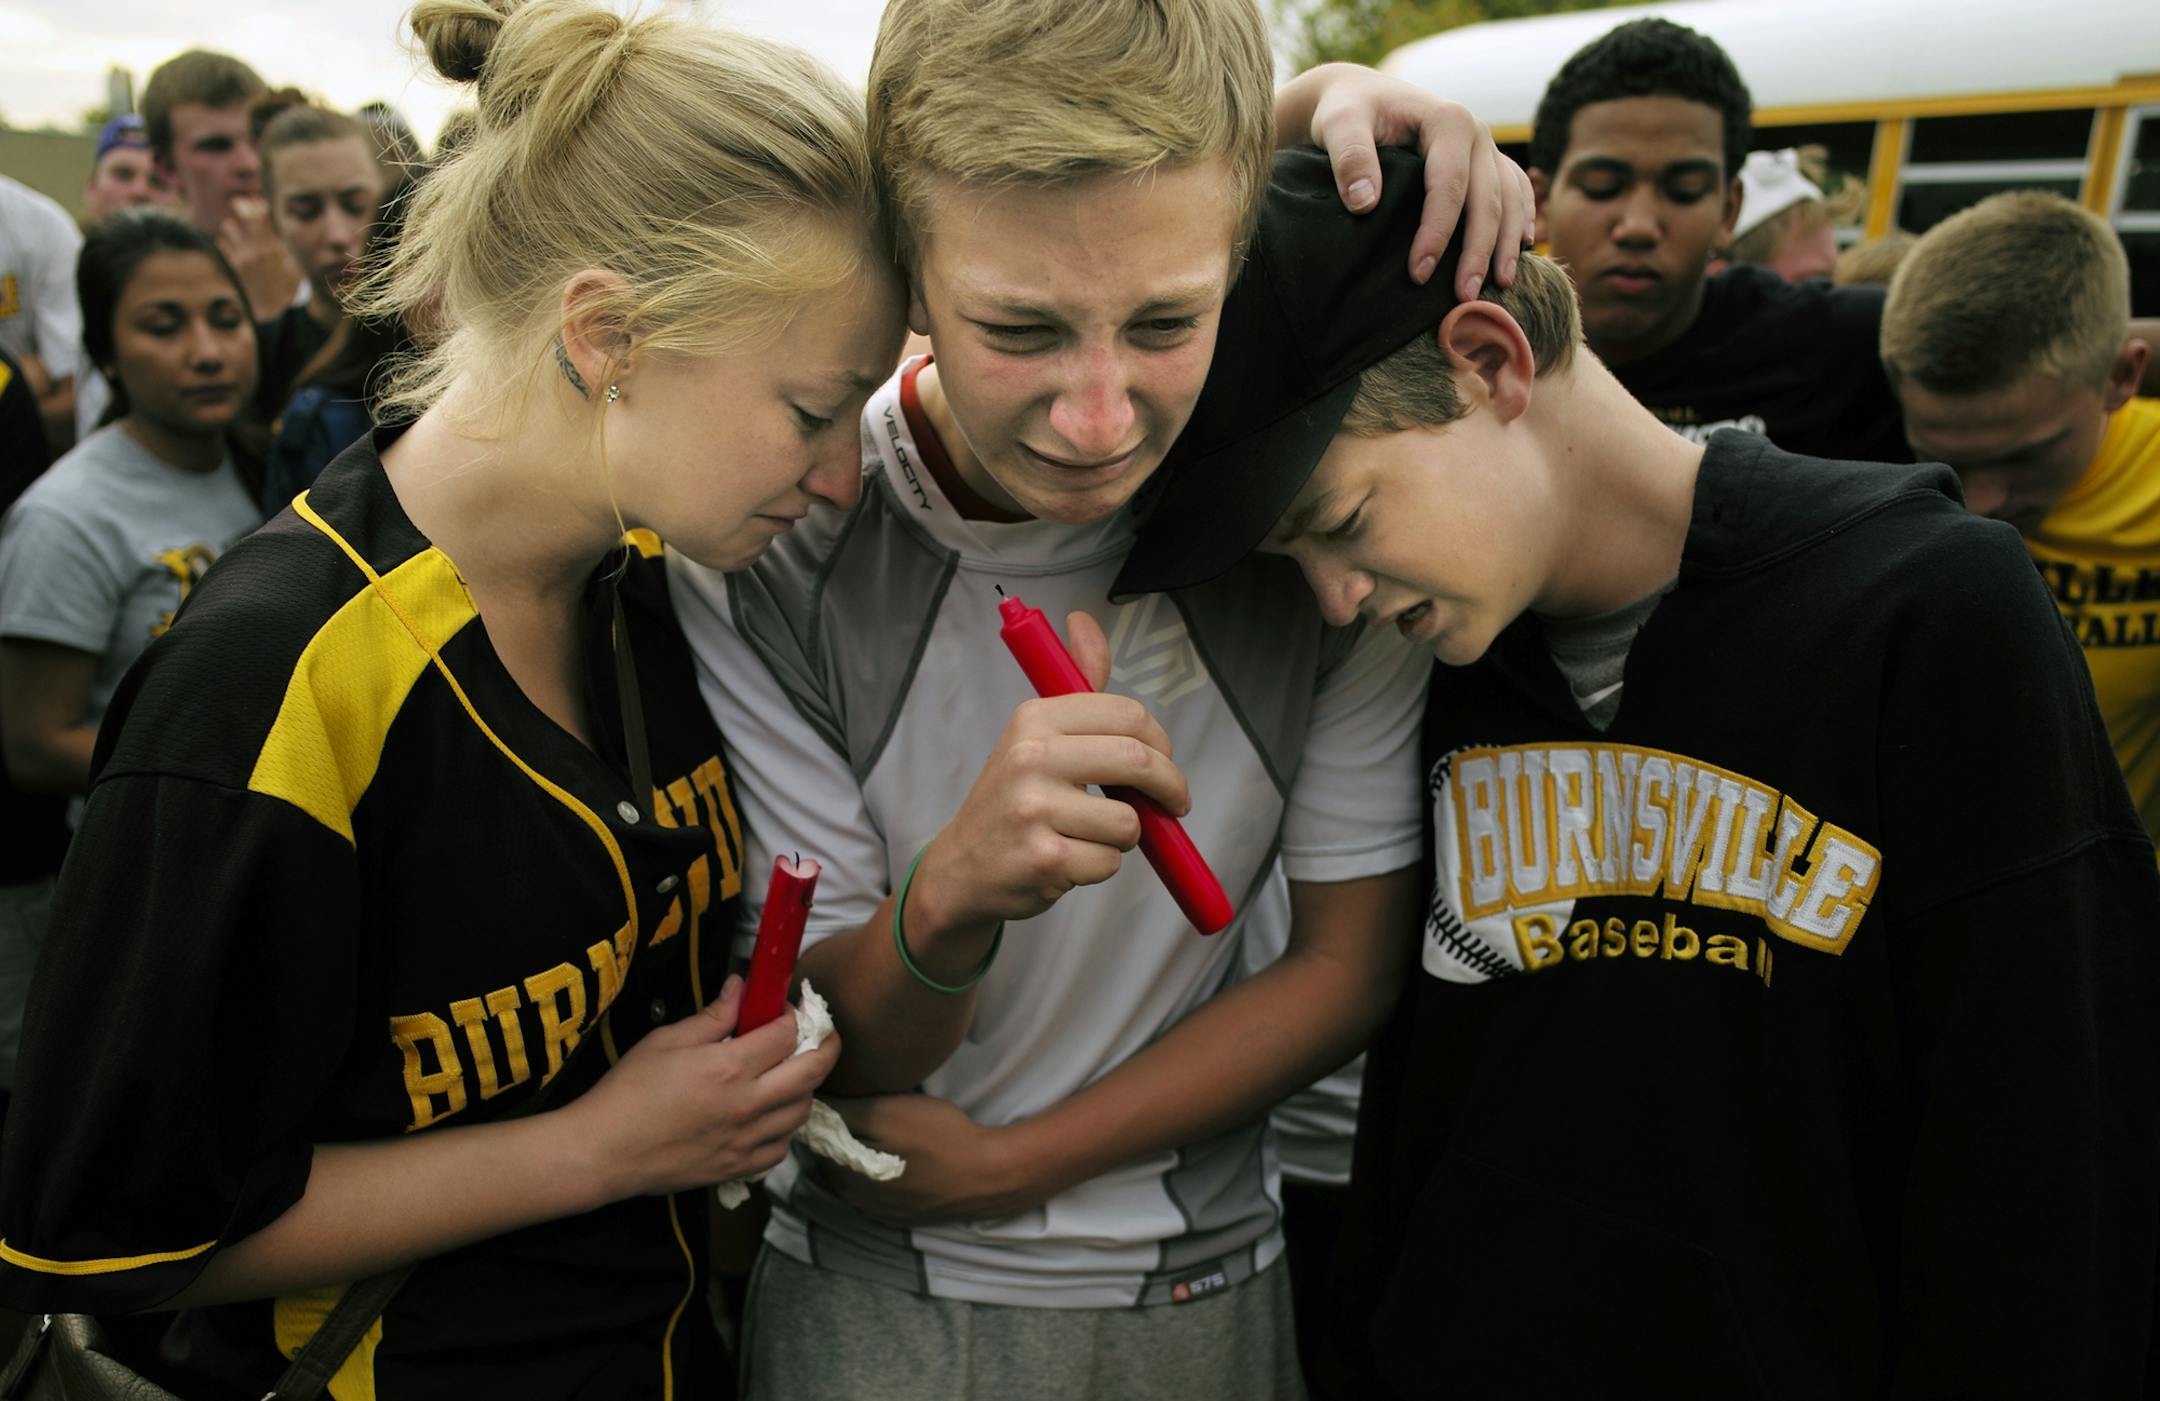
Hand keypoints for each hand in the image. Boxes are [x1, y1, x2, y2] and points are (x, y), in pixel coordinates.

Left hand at [217, 195, 301, 315]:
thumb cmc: (286, 285)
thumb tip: (269, 227)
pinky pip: (223, 243)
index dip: (258, 205)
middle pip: (245, 217)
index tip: (256, 199)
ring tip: (237, 230)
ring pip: (229, 227)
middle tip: (237, 202)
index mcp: (273, 248)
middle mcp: (256, 249)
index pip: (262, 217)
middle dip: (241, 206)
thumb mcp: (291, 264)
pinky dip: (225, 241)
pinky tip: (229, 244)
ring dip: (232, 226)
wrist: (270, 308)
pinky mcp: (234, 264)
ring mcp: (243, 256)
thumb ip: (280, 246)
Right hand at [559, 975, 839, 1198]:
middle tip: (822, 1034)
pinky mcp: (738, 1168)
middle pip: (813, 1071)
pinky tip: (768, 1116)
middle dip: (827, 1045)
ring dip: (805, 1087)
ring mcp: (745, 1140)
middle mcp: (746, 1104)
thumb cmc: (628, 1091)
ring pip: (802, 1111)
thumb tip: (741, 988)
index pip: (786, 1034)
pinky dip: (783, 1128)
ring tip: (789, 1075)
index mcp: (728, 1068)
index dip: (793, 1014)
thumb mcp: (666, 1041)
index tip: (787, 1008)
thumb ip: (712, 1016)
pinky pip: (781, 1147)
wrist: (604, 1151)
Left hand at [820, 1094, 1057, 1223]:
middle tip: (859, 1108)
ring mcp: (882, 1213)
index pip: (815, 1144)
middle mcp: (857, 1202)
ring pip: (854, 1179)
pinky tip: (900, 1154)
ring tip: (881, 1129)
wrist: (988, 1173)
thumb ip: (843, 1110)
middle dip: (838, 1138)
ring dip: (858, 1156)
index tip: (838, 1097)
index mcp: (845, 1177)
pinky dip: (879, 1173)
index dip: (823, 1118)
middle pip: (832, 1163)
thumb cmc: (936, 1137)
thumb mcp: (885, 1112)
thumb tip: (810, 1103)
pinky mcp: (905, 1215)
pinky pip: (878, 1192)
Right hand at [907, 610, 1189, 935]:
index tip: (1163, 760)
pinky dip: (1100, 867)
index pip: (1127, 714)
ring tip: (1091, 834)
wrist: (961, 868)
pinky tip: (1070, 860)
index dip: (1160, 741)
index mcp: (1034, 719)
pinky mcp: (1045, 858)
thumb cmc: (1010, 800)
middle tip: (1173, 804)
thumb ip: (1075, 684)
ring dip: (1126, 836)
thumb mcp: (1034, 734)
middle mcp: (1031, 757)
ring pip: (1128, 822)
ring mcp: (1035, 809)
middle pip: (1138, 760)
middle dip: (1170, 787)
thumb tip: (1084, 620)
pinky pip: (1109, 862)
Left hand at [1282, 62, 1535, 295]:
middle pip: (1488, 199)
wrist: (1360, 96)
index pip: (1449, 186)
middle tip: (1464, 297)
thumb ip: (1349, 158)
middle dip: (1478, 251)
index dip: (1437, 233)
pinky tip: (1523, 250)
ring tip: (1499, 286)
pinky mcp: (1487, 161)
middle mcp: (1476, 132)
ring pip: (1510, 199)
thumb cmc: (1347, 112)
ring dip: (1507, 244)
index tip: (1417, 274)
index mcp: (1447, 120)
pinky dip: (1521, 220)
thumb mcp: (1338, 126)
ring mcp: (1486, 147)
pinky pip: (1516, 191)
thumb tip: (1365, 203)